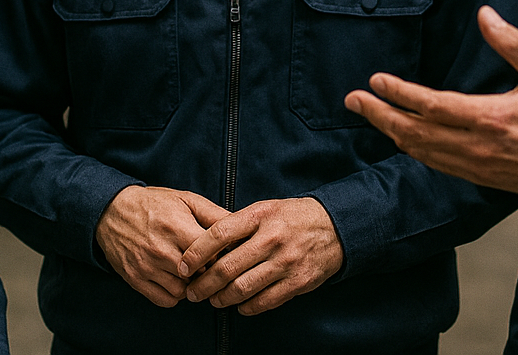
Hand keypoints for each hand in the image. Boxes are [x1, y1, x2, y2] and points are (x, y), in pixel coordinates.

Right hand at [96, 185, 229, 306]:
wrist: (111, 210)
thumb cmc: (153, 204)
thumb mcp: (185, 199)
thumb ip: (213, 214)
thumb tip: (240, 225)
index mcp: (176, 227)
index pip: (211, 254)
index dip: (222, 256)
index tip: (224, 254)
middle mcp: (161, 250)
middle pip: (198, 275)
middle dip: (208, 273)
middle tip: (211, 267)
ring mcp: (147, 266)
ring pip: (183, 291)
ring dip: (191, 286)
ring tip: (192, 273)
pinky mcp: (135, 279)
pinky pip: (164, 300)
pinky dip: (175, 295)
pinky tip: (177, 281)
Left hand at [178, 197, 342, 314]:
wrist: (335, 227)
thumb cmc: (292, 217)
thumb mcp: (265, 209)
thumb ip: (238, 225)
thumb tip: (204, 244)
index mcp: (259, 216)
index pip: (218, 234)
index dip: (196, 253)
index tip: (182, 266)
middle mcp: (271, 238)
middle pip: (226, 267)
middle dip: (203, 284)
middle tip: (192, 292)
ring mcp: (286, 262)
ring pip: (242, 288)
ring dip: (221, 299)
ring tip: (213, 300)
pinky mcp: (298, 282)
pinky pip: (264, 302)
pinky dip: (246, 307)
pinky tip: (239, 305)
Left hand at [344, 5, 517, 196]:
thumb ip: (513, 43)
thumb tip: (485, 15)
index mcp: (491, 117)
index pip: (432, 105)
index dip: (399, 92)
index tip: (376, 79)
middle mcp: (477, 146)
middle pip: (415, 132)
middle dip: (379, 114)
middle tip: (352, 99)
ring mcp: (476, 165)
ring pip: (421, 151)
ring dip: (390, 131)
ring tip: (367, 113)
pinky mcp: (479, 177)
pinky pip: (436, 164)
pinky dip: (412, 149)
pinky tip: (401, 137)